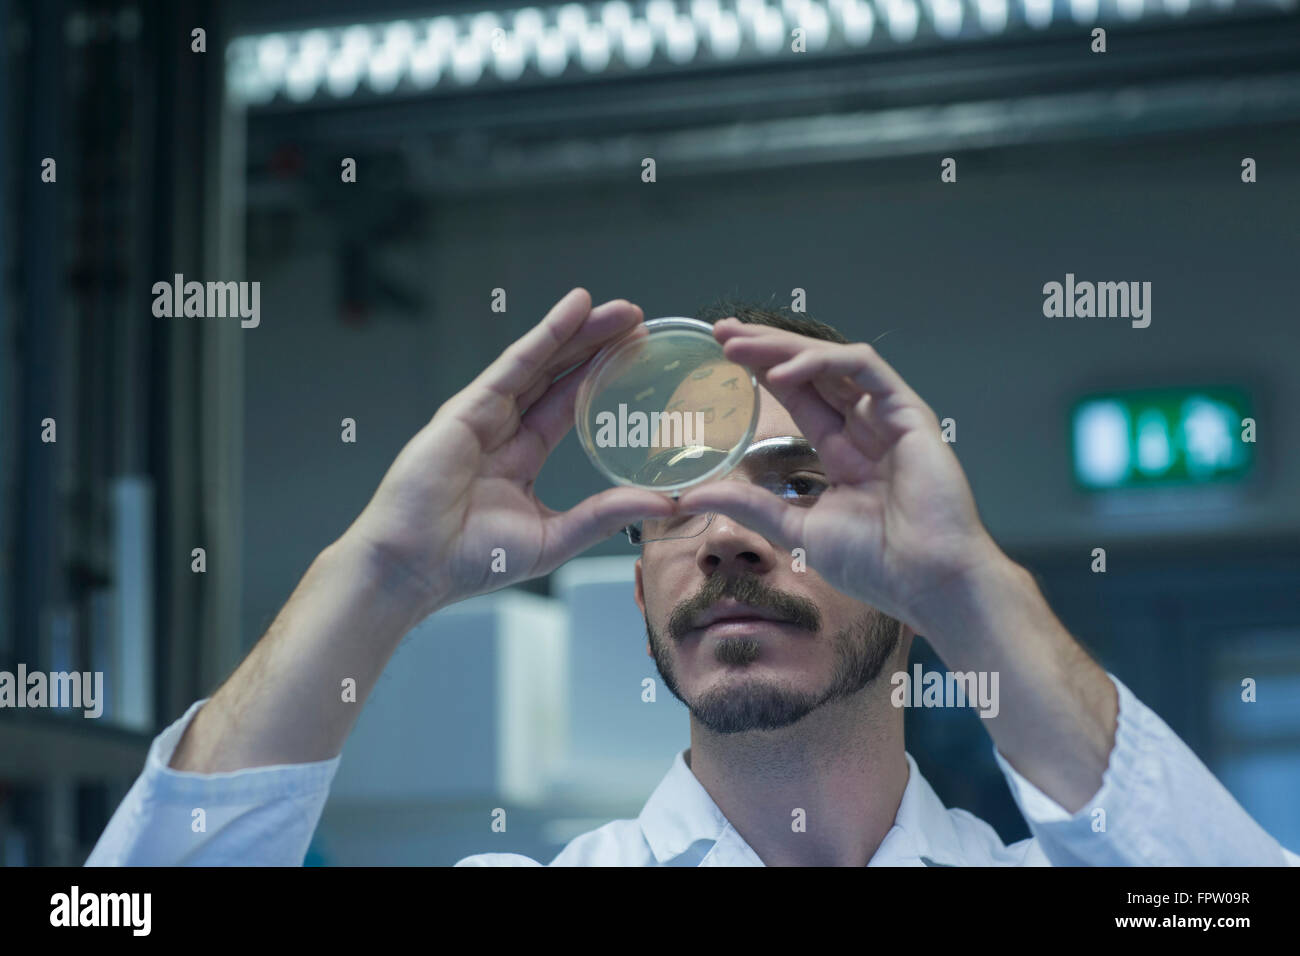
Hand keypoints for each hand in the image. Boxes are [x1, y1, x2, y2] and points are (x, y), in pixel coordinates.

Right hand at [341, 288, 675, 617]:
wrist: (415, 566)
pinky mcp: (469, 407)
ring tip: (622, 310)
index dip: (601, 380)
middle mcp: (503, 431)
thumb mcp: (554, 538)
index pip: (569, 407)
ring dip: (581, 332)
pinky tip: (576, 308)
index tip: (637, 359)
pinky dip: (547, 333)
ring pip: (542, 362)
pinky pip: (516, 363)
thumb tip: (663, 504)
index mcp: (519, 460)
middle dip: (598, 347)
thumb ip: (604, 516)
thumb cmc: (470, 561)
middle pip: (559, 376)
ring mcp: (484, 415)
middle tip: (640, 322)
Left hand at [676, 319, 1001, 627]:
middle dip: (765, 346)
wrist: (926, 581)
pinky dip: (820, 363)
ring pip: (832, 360)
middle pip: (811, 370)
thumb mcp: (796, 530)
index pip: (798, 396)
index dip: (762, 371)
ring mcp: (888, 416)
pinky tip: (779, 374)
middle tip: (720, 330)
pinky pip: (863, 367)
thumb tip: (688, 499)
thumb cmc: (877, 565)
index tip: (720, 355)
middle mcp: (865, 427)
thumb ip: (749, 506)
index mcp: (844, 453)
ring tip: (737, 344)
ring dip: (784, 347)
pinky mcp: (909, 411)